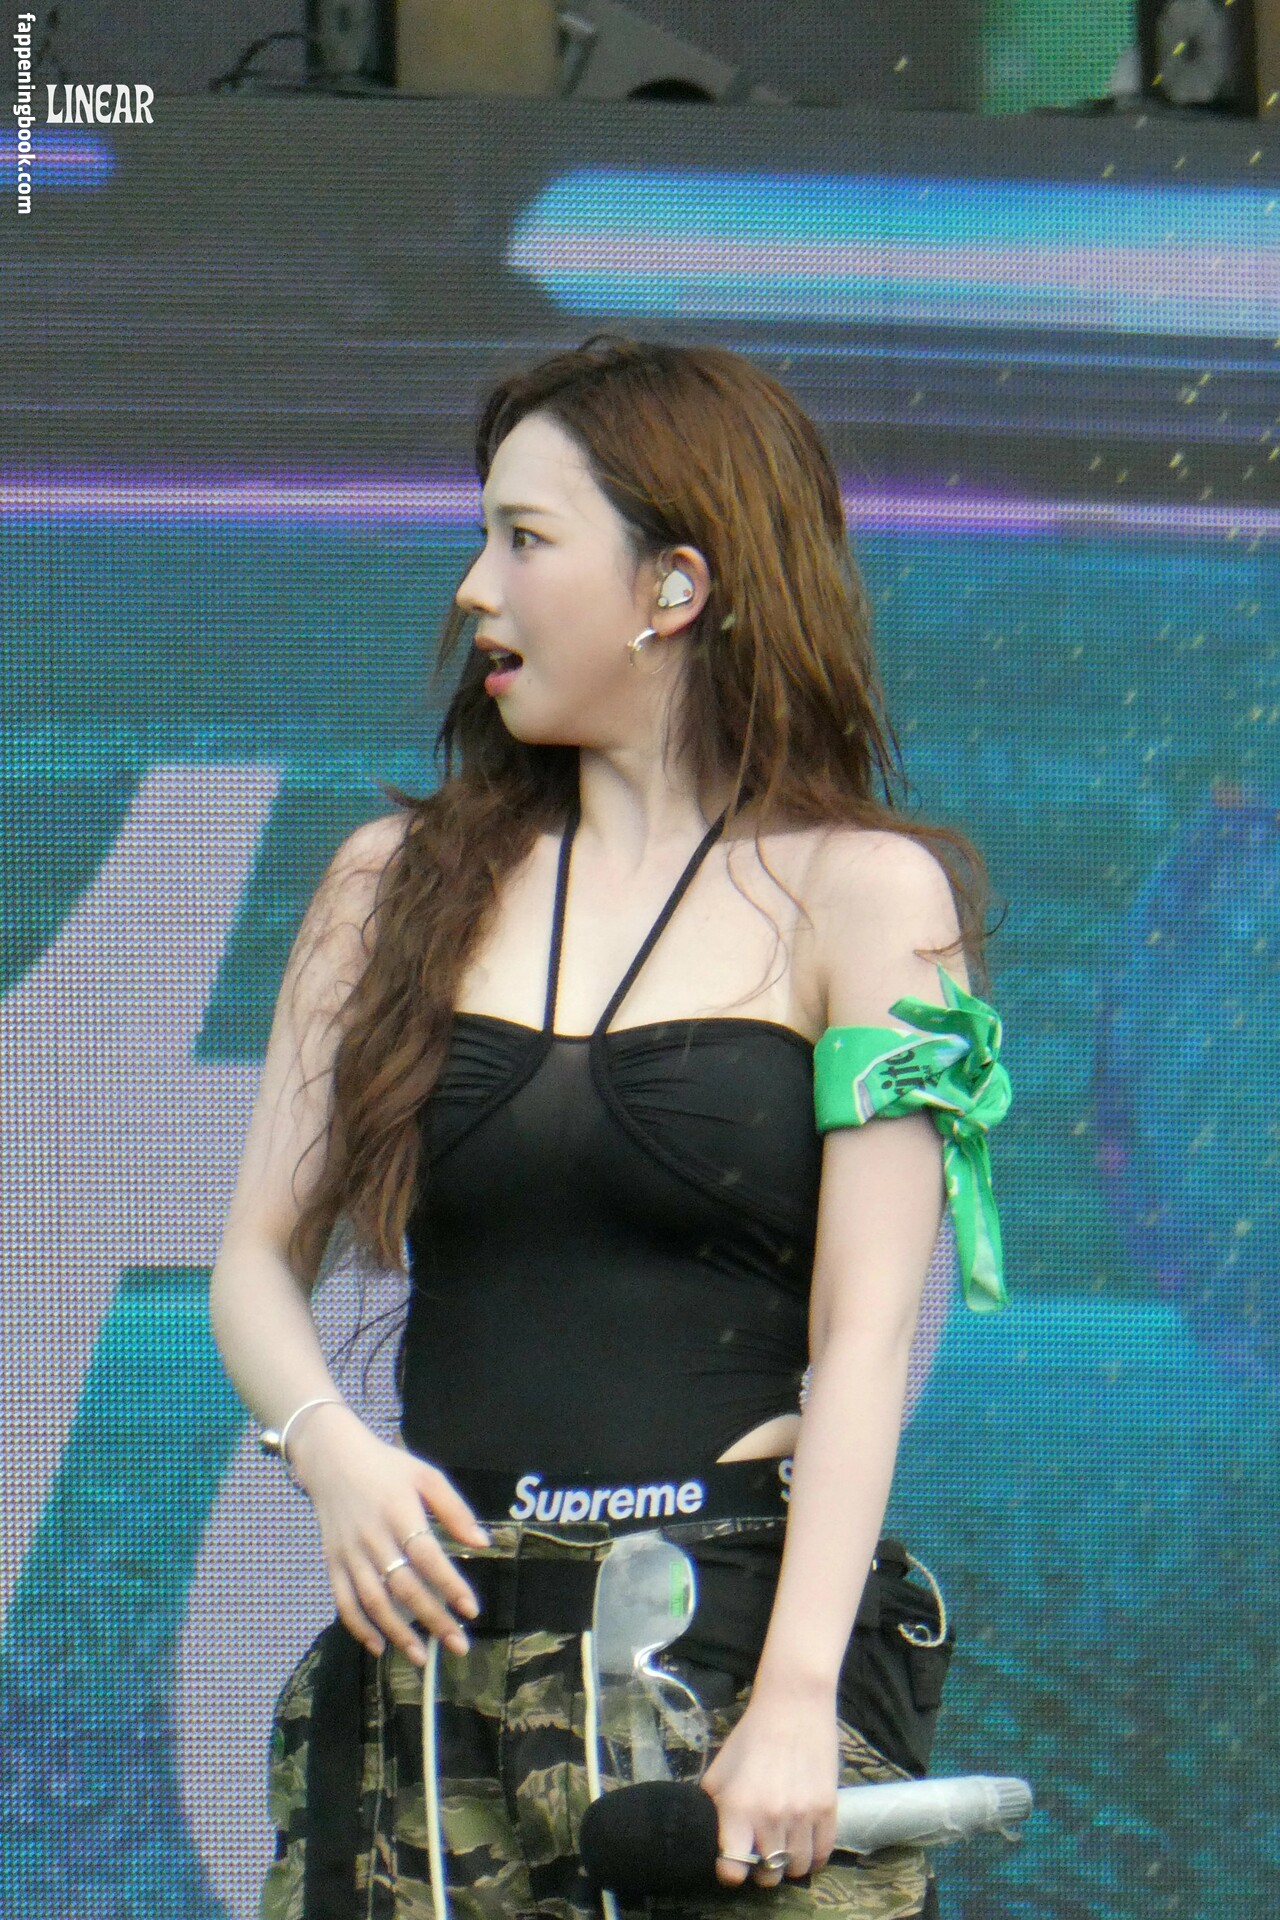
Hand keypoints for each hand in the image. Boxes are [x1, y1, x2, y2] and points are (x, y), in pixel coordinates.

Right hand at [288, 1404, 489, 1666]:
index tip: (471, 1610)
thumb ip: (454, 1509)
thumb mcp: (425, 1475)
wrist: (332, 1459)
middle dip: (432, 1619)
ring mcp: (349, 1552)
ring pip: (373, 1600)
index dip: (449, 1585)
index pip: (427, 1556)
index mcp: (398, 1511)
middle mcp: (372, 1536)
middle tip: (458, 1645)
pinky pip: (343, 1601)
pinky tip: (379, 1646)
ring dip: (397, 1632)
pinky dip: (359, 1627)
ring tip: (421, 1656)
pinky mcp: (332, 1562)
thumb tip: (481, 1543)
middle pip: (403, 1585)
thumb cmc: (386, 1468)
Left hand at [700, 1675, 838, 1889]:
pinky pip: (823, 1854)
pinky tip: (805, 1845)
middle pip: (768, 1876)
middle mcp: (770, 1817)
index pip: (732, 1869)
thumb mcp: (720, 1769)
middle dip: (762, 1871)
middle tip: (761, 1855)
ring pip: (798, 1868)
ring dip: (789, 1864)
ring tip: (783, 1848)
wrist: (793, 1706)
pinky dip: (814, 1857)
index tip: (732, 1862)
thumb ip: (713, 1806)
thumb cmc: (751, 1736)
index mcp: (738, 1808)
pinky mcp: (828, 1809)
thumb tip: (712, 1835)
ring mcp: (802, 1815)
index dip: (730, 1871)